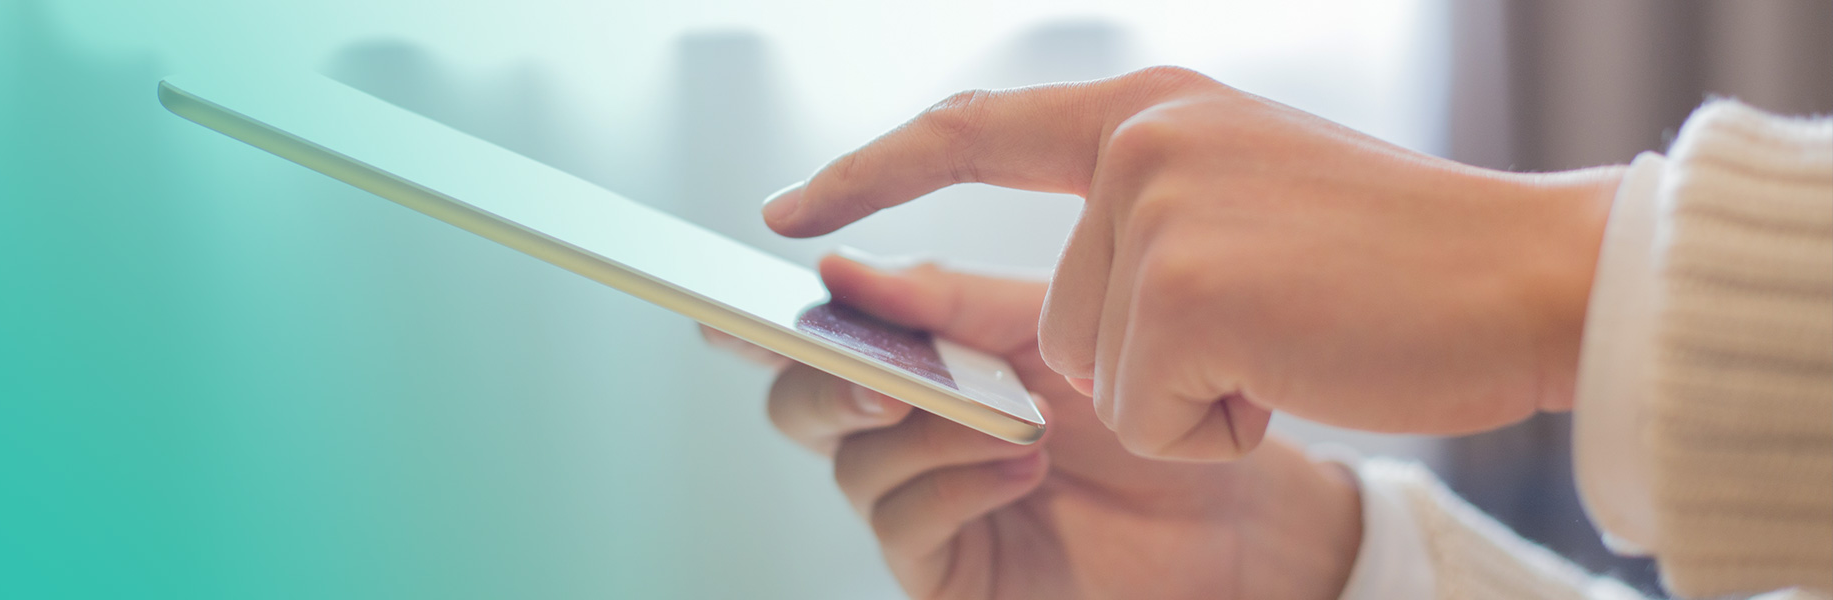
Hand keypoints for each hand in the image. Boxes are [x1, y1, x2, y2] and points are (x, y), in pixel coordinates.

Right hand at [705, 254, 1362, 599]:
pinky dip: (956, 484)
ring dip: (927, 429)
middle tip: (883, 374)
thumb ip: (944, 300)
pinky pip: (905, 525)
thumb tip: (835, 267)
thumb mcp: (1045, 327)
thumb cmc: (1143, 403)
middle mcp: (901, 435)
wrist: (1238, 500)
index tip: (723, 303)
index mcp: (912, 361)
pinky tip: (1020, 467)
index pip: (812, 338)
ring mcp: (921, 505)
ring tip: (1016, 420)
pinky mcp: (950, 571)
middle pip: (798, 403)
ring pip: (852, 460)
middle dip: (825, 378)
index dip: (757, 321)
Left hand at [761, 67, 1625, 459]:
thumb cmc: (1397, 265)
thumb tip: (1029, 315)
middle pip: (1055, 320)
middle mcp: (1138, 142)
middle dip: (1148, 364)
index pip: (972, 131)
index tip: (789, 215)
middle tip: (1276, 327)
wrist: (1535, 278)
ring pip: (1097, 376)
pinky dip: (1218, 429)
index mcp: (1147, 114)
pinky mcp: (1179, 287)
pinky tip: (1297, 374)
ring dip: (1189, 396)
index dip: (870, 175)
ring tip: (1294, 342)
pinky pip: (1143, 417)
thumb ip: (1134, 224)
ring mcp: (1153, 209)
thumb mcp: (1245, 204)